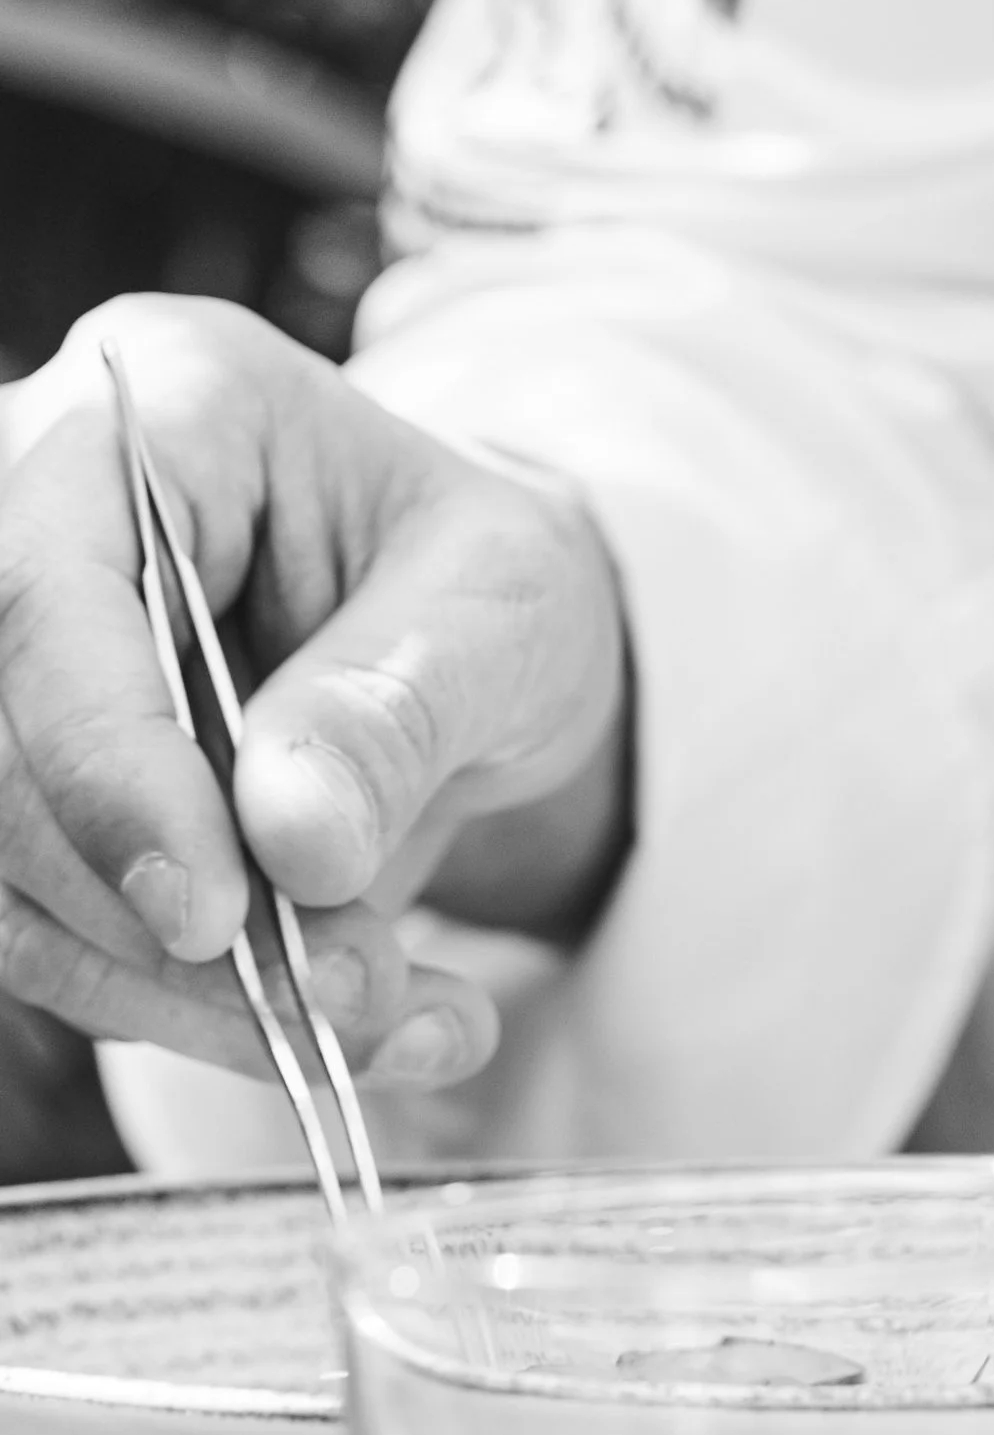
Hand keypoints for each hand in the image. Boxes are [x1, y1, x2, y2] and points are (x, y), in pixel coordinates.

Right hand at [0, 295, 631, 1091]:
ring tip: (383, 1010)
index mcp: (156, 404)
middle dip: (168, 914)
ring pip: (12, 875)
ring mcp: (19, 666)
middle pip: (4, 749)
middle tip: (355, 988)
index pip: (48, 592)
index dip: (107, 767)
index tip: (212, 917)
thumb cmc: (484, 579)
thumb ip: (397, 704)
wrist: (474, 655)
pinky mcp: (27, 797)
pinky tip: (348, 1029)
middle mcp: (47, 520)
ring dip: (185, 991)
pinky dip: (188, 1015)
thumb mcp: (504, 606)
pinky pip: (52, 936)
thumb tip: (292, 837)